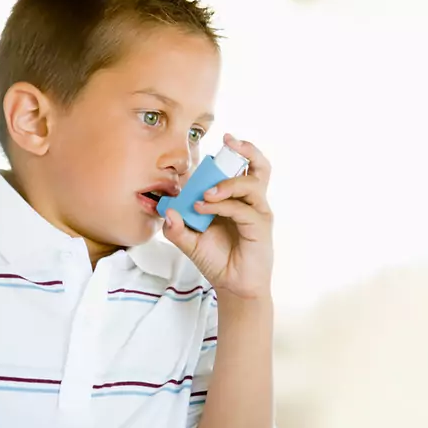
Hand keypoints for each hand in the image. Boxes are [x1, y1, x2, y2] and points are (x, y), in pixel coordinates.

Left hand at [163, 134, 273, 299]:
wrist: (234, 286)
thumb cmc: (218, 260)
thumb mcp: (190, 242)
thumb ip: (177, 228)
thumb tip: (167, 212)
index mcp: (239, 199)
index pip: (242, 167)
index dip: (235, 152)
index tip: (223, 140)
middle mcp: (252, 202)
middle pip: (260, 166)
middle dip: (247, 150)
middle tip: (229, 142)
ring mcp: (258, 213)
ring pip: (251, 184)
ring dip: (226, 183)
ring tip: (204, 194)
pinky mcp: (260, 227)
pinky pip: (243, 209)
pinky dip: (222, 206)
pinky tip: (203, 209)